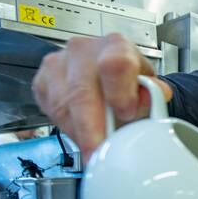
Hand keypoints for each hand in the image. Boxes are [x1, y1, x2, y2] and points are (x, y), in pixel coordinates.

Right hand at [31, 33, 171, 157]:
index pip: (115, 65)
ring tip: (96, 147)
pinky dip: (68, 129)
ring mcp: (58, 65)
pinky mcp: (42, 82)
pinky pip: (51, 112)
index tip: (125, 115)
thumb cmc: (128, 83)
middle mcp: (83, 51)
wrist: (110, 79)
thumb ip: (153, 93)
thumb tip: (155, 96)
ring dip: (80, 133)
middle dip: (92, 129)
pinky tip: (83, 134)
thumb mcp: (148, 87)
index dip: (120, 94)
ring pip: (63, 106)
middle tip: (100, 152)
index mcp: (115, 46)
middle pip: (82, 92)